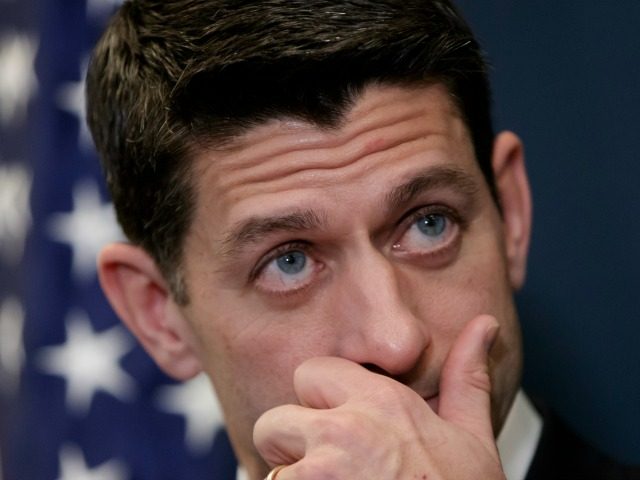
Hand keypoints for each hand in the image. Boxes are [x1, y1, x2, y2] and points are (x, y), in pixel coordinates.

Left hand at [253, 315, 505, 479]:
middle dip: (292, 445)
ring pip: (270, 468)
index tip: (338, 427)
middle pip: (274, 420)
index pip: (311, 372)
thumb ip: (467, 379)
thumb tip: (484, 325)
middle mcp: (344, 431)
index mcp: (382, 403)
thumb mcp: (473, 441)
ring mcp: (319, 473)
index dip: (318, 400)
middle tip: (329, 471)